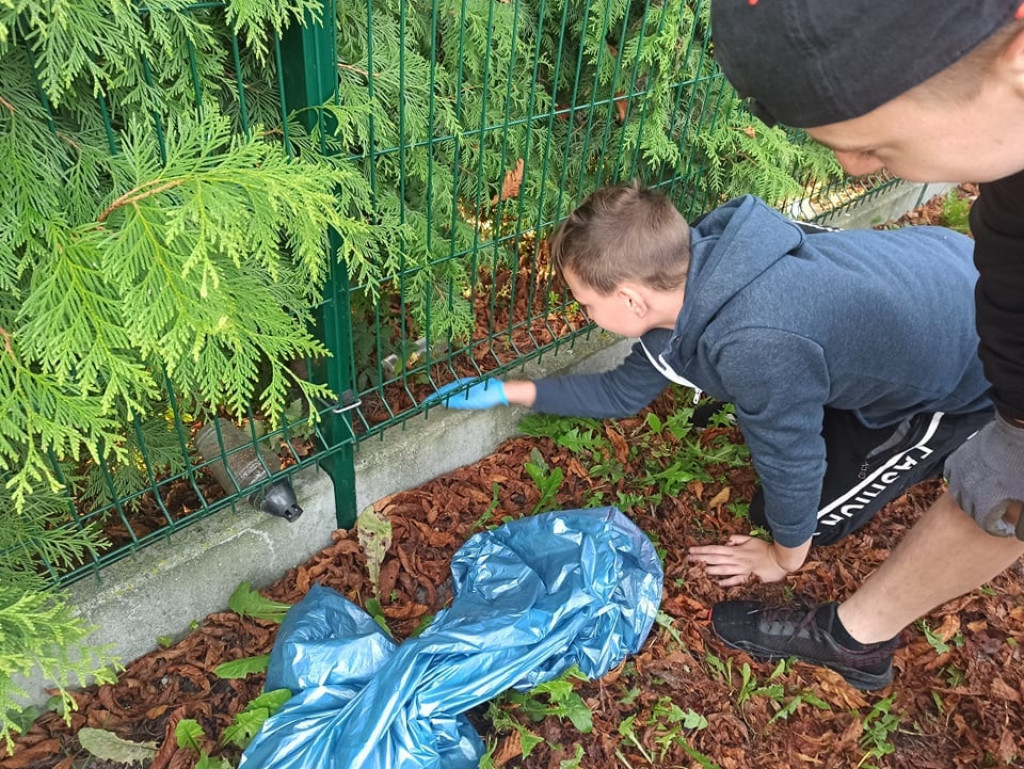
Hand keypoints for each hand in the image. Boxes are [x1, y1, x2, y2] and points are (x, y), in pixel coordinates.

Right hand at [431, 377, 507, 409]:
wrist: (501, 391)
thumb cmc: (487, 396)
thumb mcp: (471, 401)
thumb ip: (457, 401)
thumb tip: (443, 402)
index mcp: (461, 386)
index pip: (443, 392)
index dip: (434, 397)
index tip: (425, 402)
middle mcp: (463, 384)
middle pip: (446, 390)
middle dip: (437, 395)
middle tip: (428, 401)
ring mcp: (468, 386)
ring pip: (453, 390)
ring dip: (444, 395)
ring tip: (437, 400)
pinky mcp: (473, 388)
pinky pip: (459, 391)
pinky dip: (452, 394)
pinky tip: (454, 398)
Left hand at [687, 535, 792, 585]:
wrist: (781, 559)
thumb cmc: (766, 548)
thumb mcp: (750, 539)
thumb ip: (737, 539)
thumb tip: (726, 540)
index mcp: (735, 550)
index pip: (715, 549)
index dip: (702, 550)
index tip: (691, 550)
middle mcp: (736, 559)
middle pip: (715, 559)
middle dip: (701, 559)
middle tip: (688, 559)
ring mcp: (742, 569)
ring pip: (722, 569)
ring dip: (709, 570)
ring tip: (698, 570)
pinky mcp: (748, 577)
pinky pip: (735, 580)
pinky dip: (726, 581)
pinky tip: (717, 583)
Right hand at [944, 413, 1023, 538]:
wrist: (1017, 430)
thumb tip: (1017, 536)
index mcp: (986, 503)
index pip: (988, 527)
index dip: (1001, 529)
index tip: (1010, 526)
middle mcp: (967, 492)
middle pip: (973, 513)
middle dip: (987, 515)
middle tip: (1002, 511)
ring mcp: (959, 475)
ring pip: (960, 497)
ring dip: (973, 501)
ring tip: (988, 497)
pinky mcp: (956, 461)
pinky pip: (952, 480)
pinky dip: (961, 484)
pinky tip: (974, 481)